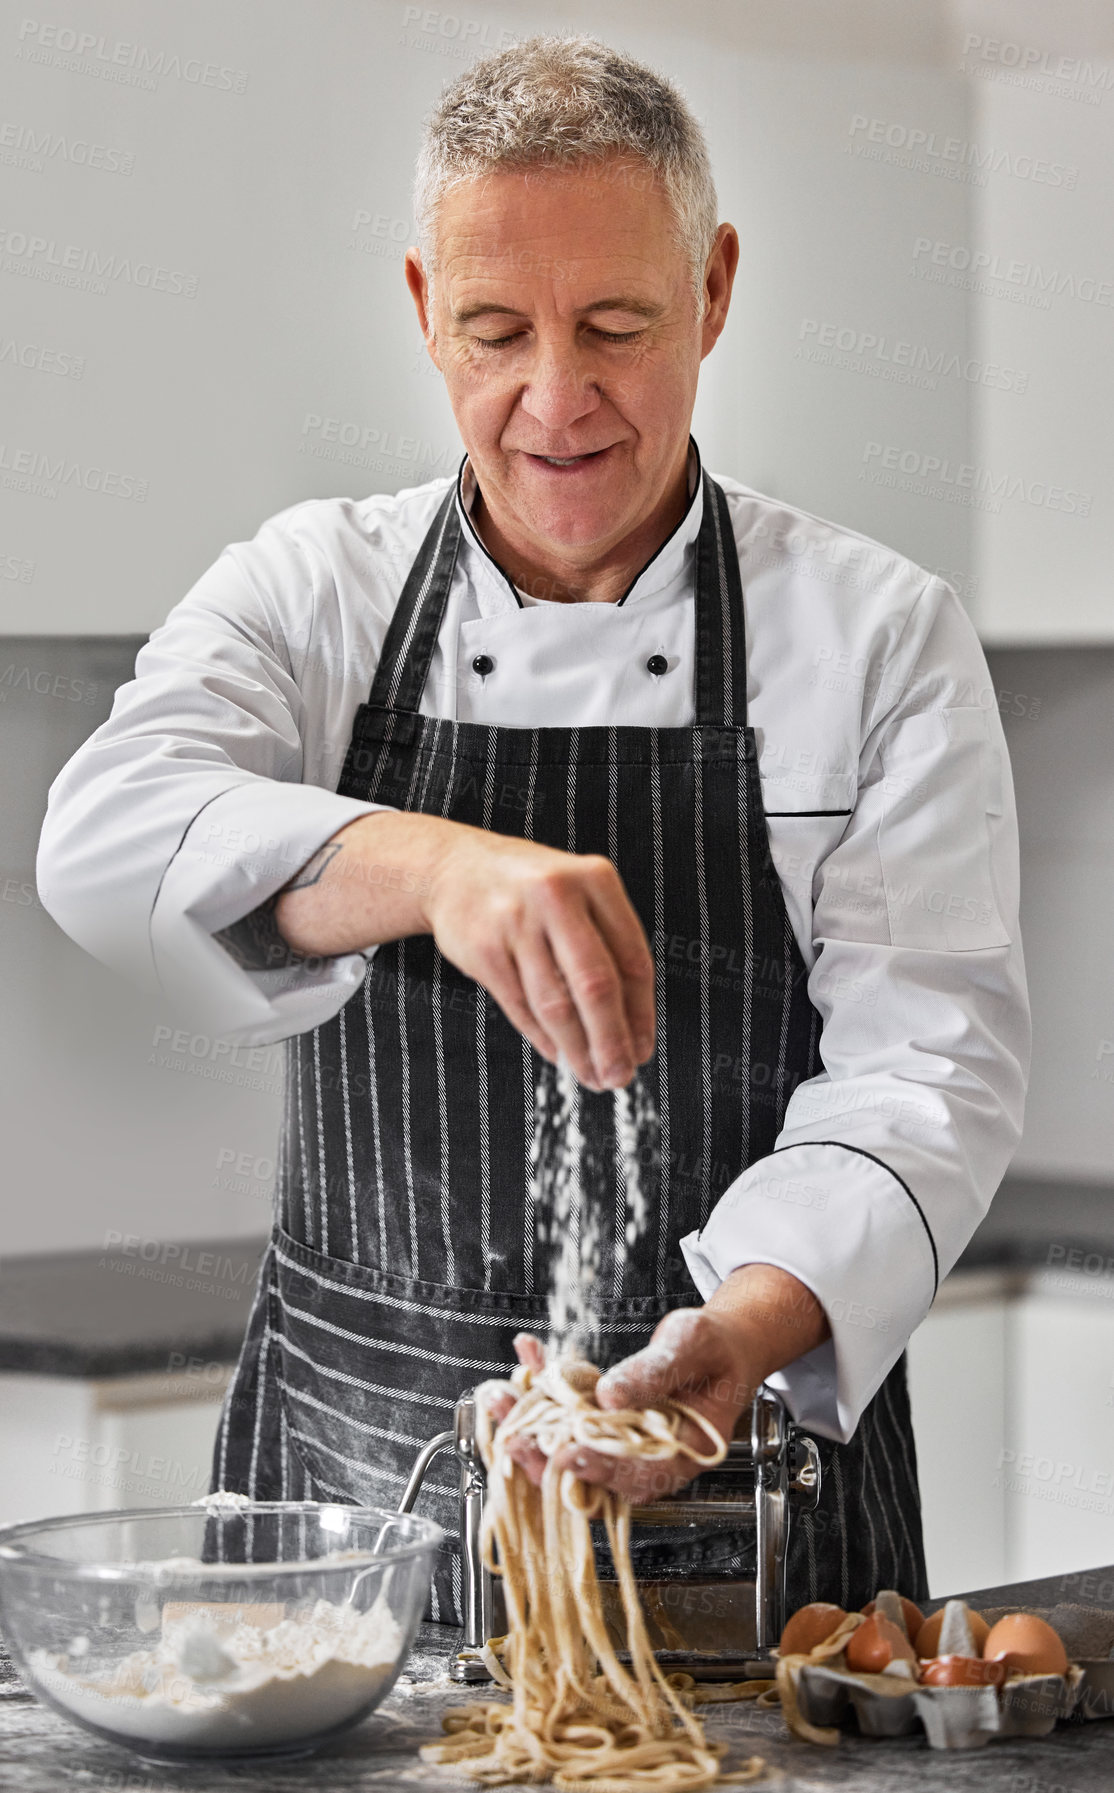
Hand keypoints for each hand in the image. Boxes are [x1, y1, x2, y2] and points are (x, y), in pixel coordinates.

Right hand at [424, 822, 654, 1090]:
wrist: (453, 868)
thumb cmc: (530, 891)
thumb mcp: (578, 896)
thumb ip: (608, 947)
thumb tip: (631, 1030)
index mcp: (596, 879)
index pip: (632, 959)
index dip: (640, 1014)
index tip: (642, 1050)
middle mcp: (557, 896)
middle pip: (596, 985)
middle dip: (611, 1041)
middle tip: (620, 1076)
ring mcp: (516, 922)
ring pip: (555, 1004)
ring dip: (577, 1049)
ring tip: (591, 1075)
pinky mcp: (484, 948)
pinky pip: (521, 1006)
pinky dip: (542, 1037)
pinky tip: (557, 1053)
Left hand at [494, 1317, 750, 1501]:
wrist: (718, 1347)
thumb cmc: (714, 1350)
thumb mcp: (692, 1346)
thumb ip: (655, 1371)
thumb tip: (609, 1394)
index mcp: (681, 1454)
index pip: (636, 1476)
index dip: (597, 1468)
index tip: (563, 1454)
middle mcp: (646, 1459)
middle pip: (590, 1475)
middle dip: (544, 1455)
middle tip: (511, 1434)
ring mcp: (620, 1446)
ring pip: (568, 1450)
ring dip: (530, 1423)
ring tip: (500, 1396)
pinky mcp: (601, 1427)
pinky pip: (565, 1420)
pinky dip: (541, 1392)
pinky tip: (528, 1357)